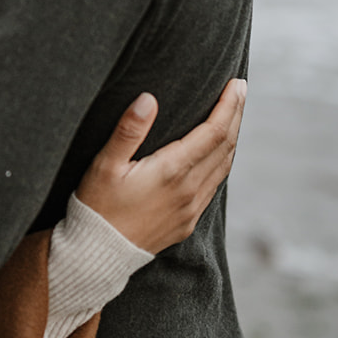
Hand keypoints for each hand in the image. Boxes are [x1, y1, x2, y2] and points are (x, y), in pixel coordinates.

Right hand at [75, 77, 246, 253]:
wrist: (98, 253)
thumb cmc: (97, 205)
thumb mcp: (105, 164)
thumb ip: (129, 130)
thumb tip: (149, 98)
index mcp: (172, 171)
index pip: (213, 132)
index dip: (228, 106)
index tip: (236, 84)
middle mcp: (189, 191)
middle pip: (225, 147)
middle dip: (235, 115)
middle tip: (241, 89)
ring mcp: (191, 209)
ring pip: (223, 167)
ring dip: (232, 138)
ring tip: (233, 115)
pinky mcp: (187, 222)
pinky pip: (214, 185)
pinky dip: (221, 161)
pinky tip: (216, 153)